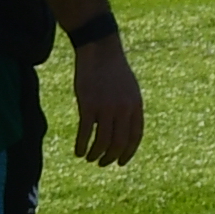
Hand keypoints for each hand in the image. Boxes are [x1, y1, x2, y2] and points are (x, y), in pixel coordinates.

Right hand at [71, 39, 146, 167]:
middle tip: (101, 163)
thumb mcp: (129, 89)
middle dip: (110, 157)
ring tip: (89, 158)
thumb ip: (128, 108)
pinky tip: (78, 152)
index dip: (128, 153)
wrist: (101, 51)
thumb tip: (124, 130)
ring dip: (95, 154)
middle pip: (118, 143)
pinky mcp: (88, 106)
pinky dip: (81, 146)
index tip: (120, 163)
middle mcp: (124, 109)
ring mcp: (106, 108)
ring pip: (102, 142)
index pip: (136, 136)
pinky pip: (85, 134)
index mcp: (136, 105)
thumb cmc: (114, 70)